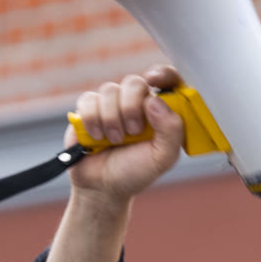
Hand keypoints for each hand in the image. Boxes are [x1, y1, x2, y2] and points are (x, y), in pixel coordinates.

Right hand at [65, 66, 186, 203]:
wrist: (102, 187)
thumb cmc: (135, 172)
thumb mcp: (163, 157)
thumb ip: (171, 130)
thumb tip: (155, 101)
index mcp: (159, 110)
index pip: (167, 79)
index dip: (164, 74)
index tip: (155, 81)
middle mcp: (136, 102)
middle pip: (134, 82)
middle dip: (132, 107)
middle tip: (133, 132)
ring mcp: (111, 104)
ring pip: (110, 90)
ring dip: (112, 119)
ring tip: (115, 141)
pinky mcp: (88, 108)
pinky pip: (88, 100)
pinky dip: (93, 120)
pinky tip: (96, 137)